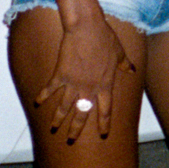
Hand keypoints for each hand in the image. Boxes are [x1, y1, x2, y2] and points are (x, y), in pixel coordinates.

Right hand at [32, 7, 129, 141]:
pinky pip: (50, 89)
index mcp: (105, 84)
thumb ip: (124, 63)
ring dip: (58, 118)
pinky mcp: (60, 74)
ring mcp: (73, 83)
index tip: (103, 134)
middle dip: (76, 128)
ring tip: (53, 128)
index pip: (105, 109)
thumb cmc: (104, 37)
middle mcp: (89, 88)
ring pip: (64, 107)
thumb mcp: (119, 51)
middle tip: (71, 139)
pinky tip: (37, 103)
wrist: (86, 28)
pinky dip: (43, 96)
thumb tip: (131, 70)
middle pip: (82, 114)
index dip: (104, 123)